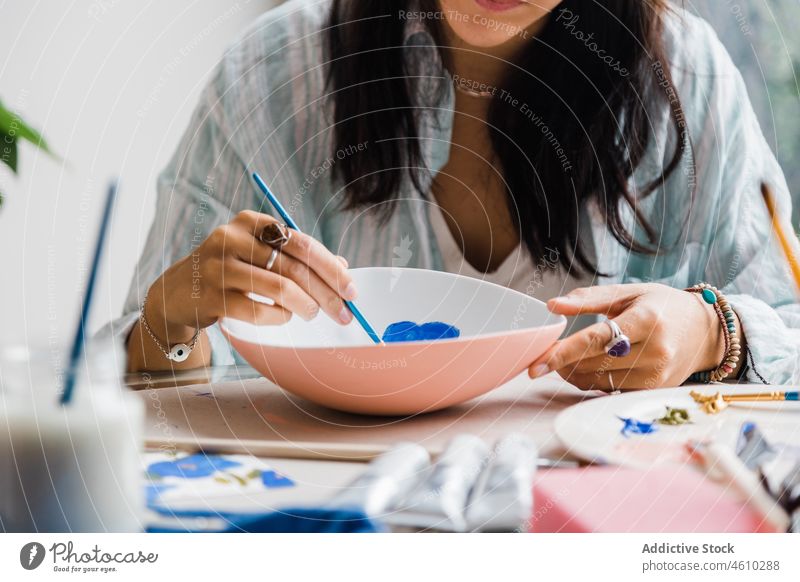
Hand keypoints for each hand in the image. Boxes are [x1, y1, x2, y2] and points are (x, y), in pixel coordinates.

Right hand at [145, 210, 356, 341]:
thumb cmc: (231, 272)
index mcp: (251, 222)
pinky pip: (259, 311)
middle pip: (294, 266)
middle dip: (326, 293)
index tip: (351, 289)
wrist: (179, 292)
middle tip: (343, 313)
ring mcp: (219, 266)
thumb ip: (296, 258)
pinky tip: (285, 318)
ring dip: (305, 306)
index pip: (302, 243)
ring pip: (279, 288)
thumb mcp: (260, 256)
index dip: (331, 268)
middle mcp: (232, 238)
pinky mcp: (211, 295)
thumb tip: (342, 267)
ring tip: (313, 314)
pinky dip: (280, 318)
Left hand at [527, 283, 737, 389]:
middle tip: (543, 356)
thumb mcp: (628, 293)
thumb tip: (552, 305)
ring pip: (600, 382)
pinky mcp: (655, 390)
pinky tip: (586, 368)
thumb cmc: (662, 306)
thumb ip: (588, 299)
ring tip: (564, 360)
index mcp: (647, 320)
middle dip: (563, 363)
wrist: (706, 331)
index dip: (564, 352)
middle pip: (595, 364)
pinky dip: (592, 381)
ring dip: (574, 374)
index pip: (597, 340)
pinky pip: (611, 390)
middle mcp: (656, 351)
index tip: (537, 363)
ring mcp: (658, 375)